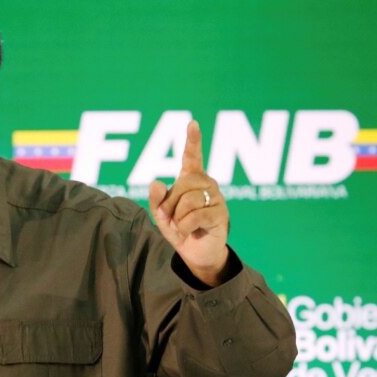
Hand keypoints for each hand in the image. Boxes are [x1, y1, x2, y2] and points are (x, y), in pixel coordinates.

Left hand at [148, 120, 230, 286]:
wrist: (196, 254)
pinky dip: (184, 227)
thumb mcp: (161, 215)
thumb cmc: (179, 228)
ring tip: (182, 225)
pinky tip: (188, 231)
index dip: (193, 140)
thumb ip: (156, 200)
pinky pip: (194, 216)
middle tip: (170, 217)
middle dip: (169, 204)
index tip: (192, 123)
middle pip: (182, 185)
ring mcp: (216, 199)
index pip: (192, 157)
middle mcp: (207, 184)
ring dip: (177, 218)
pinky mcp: (221, 215)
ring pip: (187, 201)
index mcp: (192, 179)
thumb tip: (157, 182)